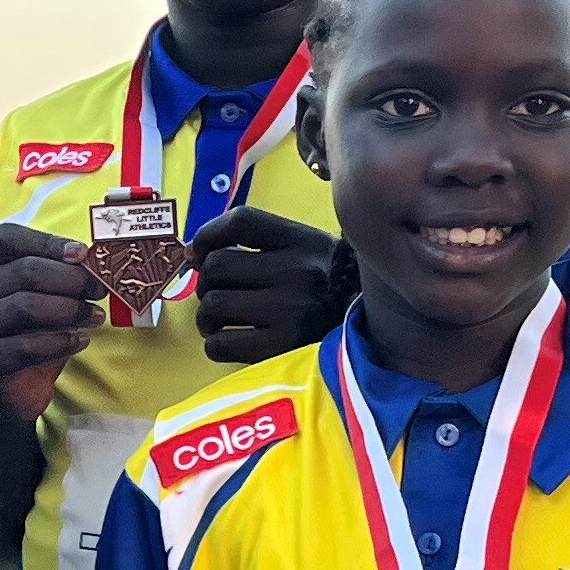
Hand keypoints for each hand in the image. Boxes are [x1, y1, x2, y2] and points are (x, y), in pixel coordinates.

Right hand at [0, 223, 103, 420]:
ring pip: (27, 306)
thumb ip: (59, 278)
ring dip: (71, 310)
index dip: (46, 241)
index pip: (8, 237)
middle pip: (26, 271)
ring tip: (96, 317)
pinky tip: (81, 341)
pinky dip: (62, 342)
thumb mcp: (43, 300)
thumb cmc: (30, 336)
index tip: (82, 254)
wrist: (9, 391)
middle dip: (72, 279)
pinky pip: (28, 346)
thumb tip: (95, 263)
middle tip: (100, 291)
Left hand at [186, 205, 346, 365]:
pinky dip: (215, 343)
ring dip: (206, 316)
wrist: (377, 328)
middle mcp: (297, 272)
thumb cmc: (328, 286)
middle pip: (218, 265)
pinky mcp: (283, 348)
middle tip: (215, 292)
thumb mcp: (308, 250)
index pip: (241, 222)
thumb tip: (192, 254)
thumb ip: (260, 244)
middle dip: (206, 282)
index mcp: (303, 241)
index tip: (197, 252)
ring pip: (214, 305)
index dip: (207, 235)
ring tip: (218, 320)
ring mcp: (290, 311)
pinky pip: (222, 344)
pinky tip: (227, 340)